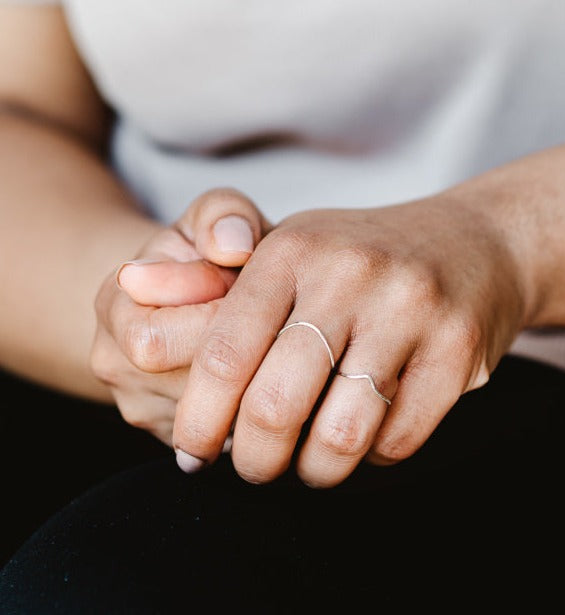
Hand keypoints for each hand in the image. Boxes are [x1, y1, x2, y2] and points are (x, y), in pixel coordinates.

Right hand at [90, 188, 269, 445]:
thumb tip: (234, 246)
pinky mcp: (167, 433)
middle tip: (268, 324)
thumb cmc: (203, 256)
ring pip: (211, 418)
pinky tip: (262, 376)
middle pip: (189, 386)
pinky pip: (220, 436)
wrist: (178, 297)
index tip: (247, 292)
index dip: (220, 316)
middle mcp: (114, 364)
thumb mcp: (213, 217)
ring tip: (267, 345)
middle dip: (242, 354)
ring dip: (251, 382)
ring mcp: (139, 406)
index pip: (160, 340)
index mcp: (115, 305)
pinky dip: (249, 408)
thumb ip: (225, 215)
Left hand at [172, 195, 529, 485]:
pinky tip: (362, 442)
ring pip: (340, 435)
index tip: (191, 454)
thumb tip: (129, 290)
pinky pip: (399, 438)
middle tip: (250, 469)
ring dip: (314, 471)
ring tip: (305, 467)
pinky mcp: (459, 350)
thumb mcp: (289, 249)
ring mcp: (410, 312)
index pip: (223, 353)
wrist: (474, 242)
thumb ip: (211, 278)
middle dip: (252, 460)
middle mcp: (349, 276)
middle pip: (275, 405)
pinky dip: (372, 458)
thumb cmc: (362, 257)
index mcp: (292, 253)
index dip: (198, 419)